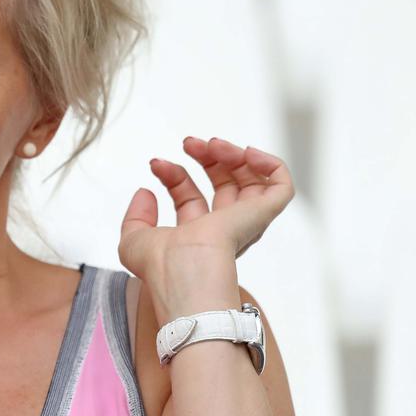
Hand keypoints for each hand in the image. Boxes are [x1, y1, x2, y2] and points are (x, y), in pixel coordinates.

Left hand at [118, 137, 295, 321]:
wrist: (183, 272)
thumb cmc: (160, 268)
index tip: (156, 164)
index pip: (190, 196)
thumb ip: (136, 216)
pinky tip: (246, 153)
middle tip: (189, 143)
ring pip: (250, 180)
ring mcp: (244, 222)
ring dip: (232, 154)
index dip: (174, 175)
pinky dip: (269, 163)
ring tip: (212, 145)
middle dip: (205, 158)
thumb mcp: (135, 240)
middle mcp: (223, 230)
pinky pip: (281, 186)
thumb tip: (145, 191)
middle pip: (223, 184)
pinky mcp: (262, 215)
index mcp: (196, 235)